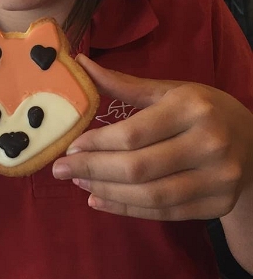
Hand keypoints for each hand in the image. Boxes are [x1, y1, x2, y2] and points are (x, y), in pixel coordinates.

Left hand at [53, 55, 252, 220]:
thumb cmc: (203, 110)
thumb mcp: (169, 91)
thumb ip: (124, 84)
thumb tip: (80, 64)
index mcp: (192, 108)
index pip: (134, 133)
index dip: (97, 143)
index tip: (70, 146)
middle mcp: (208, 144)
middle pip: (138, 168)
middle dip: (93, 170)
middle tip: (61, 170)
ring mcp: (217, 179)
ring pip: (150, 196)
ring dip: (107, 192)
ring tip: (80, 183)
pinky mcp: (217, 205)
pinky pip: (165, 214)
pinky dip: (128, 210)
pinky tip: (101, 200)